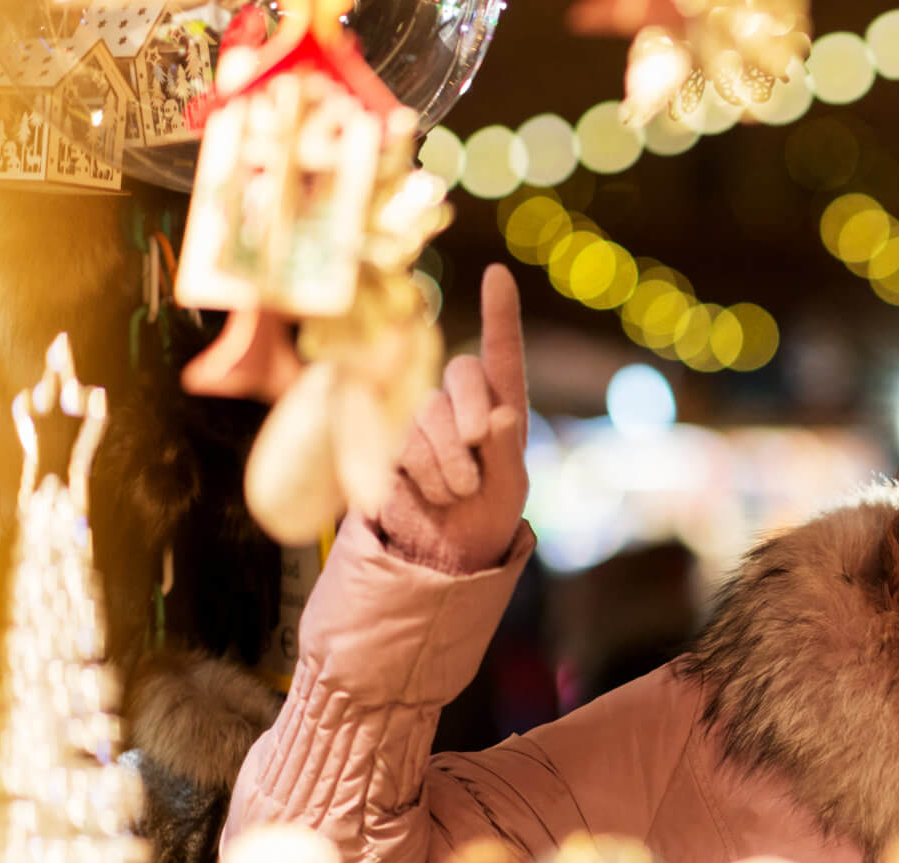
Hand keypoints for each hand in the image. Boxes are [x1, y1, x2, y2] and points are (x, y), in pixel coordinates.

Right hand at [375, 264, 530, 573]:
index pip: (502, 354)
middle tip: (479, 451)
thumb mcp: (510, 488)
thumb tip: (500, 416)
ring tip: (458, 492)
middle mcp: (460, 403)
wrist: (443, 552)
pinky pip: (402, 442)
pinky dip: (423, 474)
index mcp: (501, 406)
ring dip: (448, 460)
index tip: (498, 274)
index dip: (500, 314)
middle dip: (472, 412)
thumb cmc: (488, 515)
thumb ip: (507, 452)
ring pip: (429, 413)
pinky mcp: (388, 442)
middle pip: (461, 374)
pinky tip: (430, 495)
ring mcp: (421, 419)